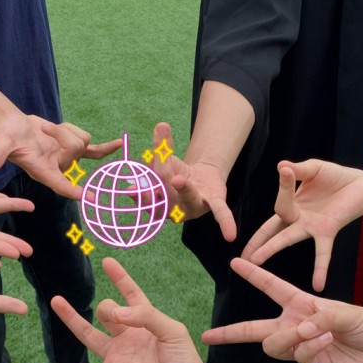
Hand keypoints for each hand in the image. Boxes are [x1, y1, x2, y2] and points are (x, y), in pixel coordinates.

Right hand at [0, 113, 121, 198]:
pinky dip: (107, 149)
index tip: (91, 198)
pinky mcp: (73, 148)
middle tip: (43, 129)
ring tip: (48, 129)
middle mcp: (59, 168)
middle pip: (76, 150)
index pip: (61, 185)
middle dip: (63, 134)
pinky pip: (94, 151)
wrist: (13, 126)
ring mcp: (69, 159)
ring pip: (84, 141)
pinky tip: (119, 144)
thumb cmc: (5, 135)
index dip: (75, 191)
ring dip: (67, 129)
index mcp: (43, 172)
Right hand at [47, 258, 221, 362]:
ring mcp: (117, 358)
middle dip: (107, 308)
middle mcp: (129, 338)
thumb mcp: (173, 333)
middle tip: (114, 316)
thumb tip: (115, 312)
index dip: (120, 278)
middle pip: (108, 312)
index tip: (107, 261)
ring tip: (56, 301)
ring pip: (88, 335)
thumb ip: (146, 316)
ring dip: (72, 319)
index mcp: (148, 323)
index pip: (132, 295)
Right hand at [151, 123, 236, 241]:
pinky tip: (230, 236)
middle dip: (159, 182)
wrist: (202, 177)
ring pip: (187, 196)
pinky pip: (219, 212)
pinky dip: (225, 222)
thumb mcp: (166, 161)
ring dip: (183, 188)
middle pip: (165, 194)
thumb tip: (161, 126)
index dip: (140, 191)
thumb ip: (163, 146)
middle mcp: (173, 210)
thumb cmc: (176, 172)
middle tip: (151, 171)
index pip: (147, 195)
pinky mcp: (212, 202)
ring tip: (177, 179)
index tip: (132, 187)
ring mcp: (193, 206)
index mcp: (156, 202)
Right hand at [202, 258, 362, 362]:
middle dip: (229, 332)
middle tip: (208, 335)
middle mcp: (294, 323)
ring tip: (313, 332)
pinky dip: (309, 347)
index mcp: (301, 303)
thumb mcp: (345, 313)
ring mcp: (299, 345)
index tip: (235, 262)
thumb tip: (301, 328)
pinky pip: (296, 355)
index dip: (253, 273)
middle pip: (253, 328)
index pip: (270, 286)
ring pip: (272, 343)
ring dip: (289, 336)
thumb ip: (320, 318)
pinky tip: (327, 340)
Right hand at [242, 160, 362, 290]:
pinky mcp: (327, 231)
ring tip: (254, 262)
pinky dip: (320, 268)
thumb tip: (281, 166)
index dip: (283, 185)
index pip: (279, 201)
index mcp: (292, 203)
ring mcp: (311, 226)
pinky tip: (318, 285)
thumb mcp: (314, 169)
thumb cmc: (337, 177)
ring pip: (286, 239)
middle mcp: (298, 218)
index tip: (284, 171)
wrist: (362, 185)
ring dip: (270, 249)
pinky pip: (322, 253)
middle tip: (241, 256)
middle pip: (271, 230)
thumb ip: (298, 170)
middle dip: (256, 241)